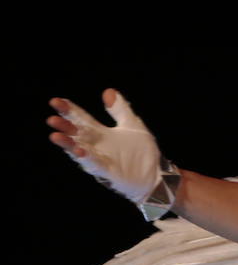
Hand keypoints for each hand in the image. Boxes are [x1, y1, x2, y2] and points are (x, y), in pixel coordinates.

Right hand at [48, 89, 170, 211]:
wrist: (157, 174)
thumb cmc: (143, 152)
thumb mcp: (132, 126)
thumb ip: (120, 110)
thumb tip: (108, 91)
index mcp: (100, 133)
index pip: (80, 118)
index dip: (68, 110)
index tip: (55, 101)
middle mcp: (96, 145)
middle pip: (76, 134)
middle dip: (64, 127)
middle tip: (52, 119)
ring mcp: (100, 159)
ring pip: (79, 150)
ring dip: (68, 144)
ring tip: (55, 136)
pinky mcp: (108, 171)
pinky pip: (95, 164)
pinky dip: (87, 158)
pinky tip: (80, 151)